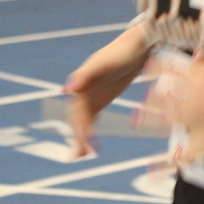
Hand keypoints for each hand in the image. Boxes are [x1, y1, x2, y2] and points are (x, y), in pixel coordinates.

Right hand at [66, 28, 149, 156]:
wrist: (135, 47)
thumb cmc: (119, 53)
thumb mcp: (103, 63)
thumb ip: (85, 75)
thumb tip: (68, 90)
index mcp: (81, 83)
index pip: (76, 110)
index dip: (79, 126)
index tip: (84, 141)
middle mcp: (83, 91)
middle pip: (77, 118)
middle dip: (78, 136)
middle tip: (81, 156)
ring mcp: (92, 96)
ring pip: (83, 120)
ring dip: (82, 137)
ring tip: (84, 156)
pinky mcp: (101, 99)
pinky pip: (92, 118)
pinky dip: (91, 131)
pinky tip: (94, 145)